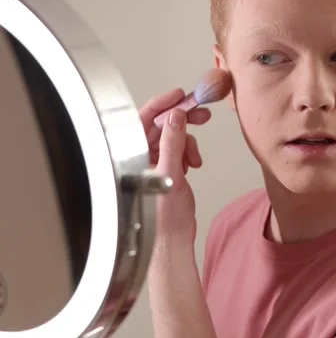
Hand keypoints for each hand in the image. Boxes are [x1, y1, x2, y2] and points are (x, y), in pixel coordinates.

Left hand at [139, 89, 210, 246]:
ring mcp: (155, 165)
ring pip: (173, 138)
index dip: (162, 105)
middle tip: (200, 114)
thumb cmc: (162, 220)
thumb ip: (172, 143)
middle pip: (162, 126)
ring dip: (188, 142)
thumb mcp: (170, 174)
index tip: (180, 96)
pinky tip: (193, 164)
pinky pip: (179, 151)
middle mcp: (141, 158)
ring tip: (195, 157)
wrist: (172, 241)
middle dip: (182, 121)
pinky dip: (189, 153)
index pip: (145, 120)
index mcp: (133, 156)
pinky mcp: (168, 172)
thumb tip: (176, 117)